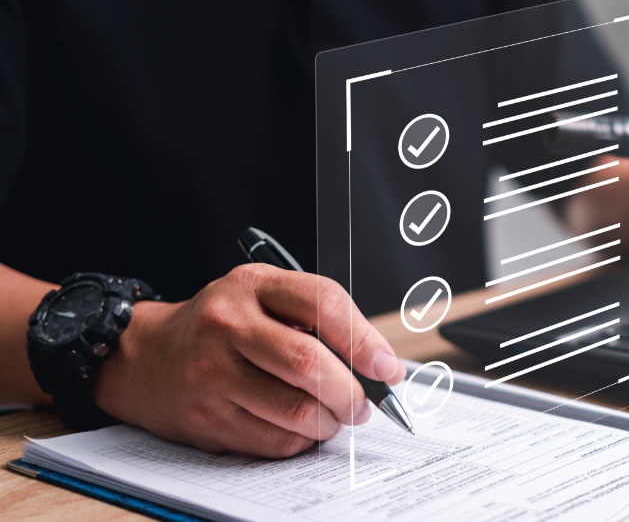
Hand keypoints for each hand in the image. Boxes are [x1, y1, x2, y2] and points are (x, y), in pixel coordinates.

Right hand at [93, 264, 405, 457]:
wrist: (145, 355)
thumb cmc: (222, 325)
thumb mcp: (264, 296)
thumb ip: (318, 318)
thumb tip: (379, 364)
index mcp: (252, 285)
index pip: (324, 303)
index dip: (365, 339)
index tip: (386, 367)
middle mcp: (228, 325)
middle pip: (310, 364)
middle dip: (351, 392)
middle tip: (363, 403)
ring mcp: (212, 374)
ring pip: (297, 411)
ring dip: (330, 422)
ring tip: (333, 416)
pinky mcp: (206, 418)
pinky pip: (275, 440)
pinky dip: (301, 440)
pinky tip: (299, 426)